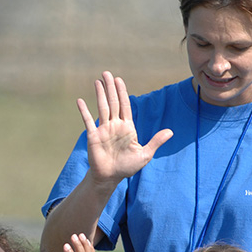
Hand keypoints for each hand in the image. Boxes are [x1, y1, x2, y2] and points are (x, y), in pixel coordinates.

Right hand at [77, 71, 172, 186]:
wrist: (110, 178)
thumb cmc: (127, 167)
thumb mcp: (145, 155)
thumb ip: (156, 141)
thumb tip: (171, 132)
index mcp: (127, 127)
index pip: (125, 105)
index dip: (122, 92)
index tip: (119, 80)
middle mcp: (114, 125)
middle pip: (113, 102)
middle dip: (110, 88)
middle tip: (107, 73)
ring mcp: (103, 130)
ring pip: (102, 108)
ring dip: (100, 94)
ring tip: (97, 81)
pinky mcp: (93, 136)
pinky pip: (88, 121)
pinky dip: (84, 111)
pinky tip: (80, 101)